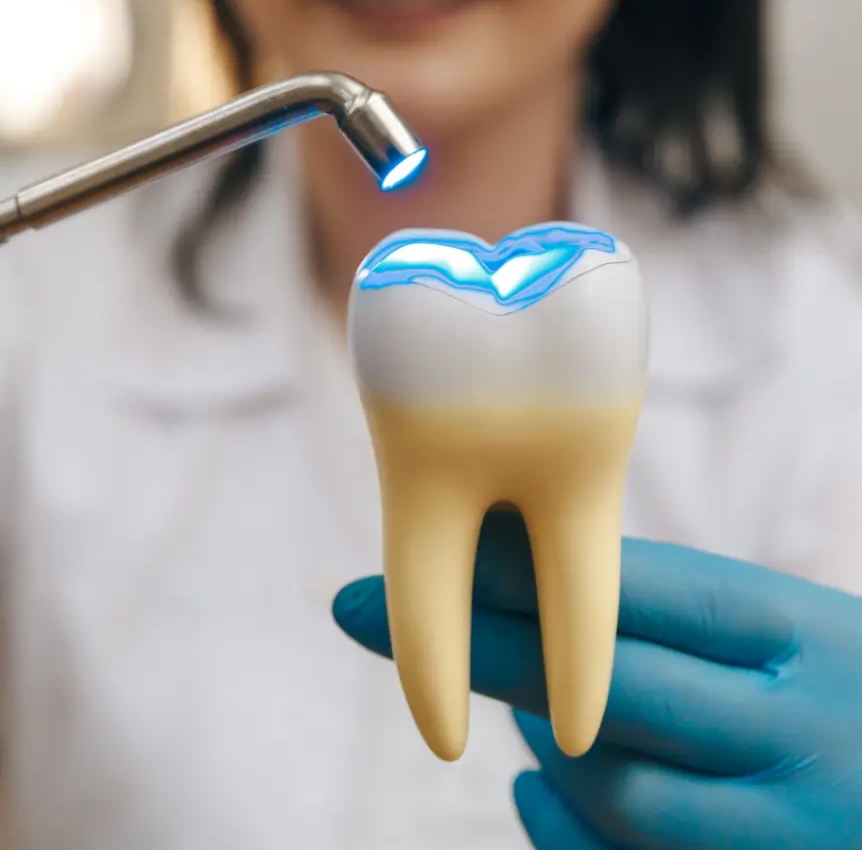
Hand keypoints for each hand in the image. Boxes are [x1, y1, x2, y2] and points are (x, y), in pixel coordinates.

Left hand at [333, 511, 861, 847]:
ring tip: (519, 704)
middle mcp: (802, 735)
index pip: (644, 593)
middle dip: (475, 644)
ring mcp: (786, 834)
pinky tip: (535, 787)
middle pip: (601, 685)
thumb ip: (688, 625)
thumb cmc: (843, 701)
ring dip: (538, 737)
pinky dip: (561, 825)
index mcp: (807, 637)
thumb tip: (534, 602)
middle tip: (359, 608)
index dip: (520, 570)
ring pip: (603, 782)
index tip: (429, 549)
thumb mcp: (796, 638)